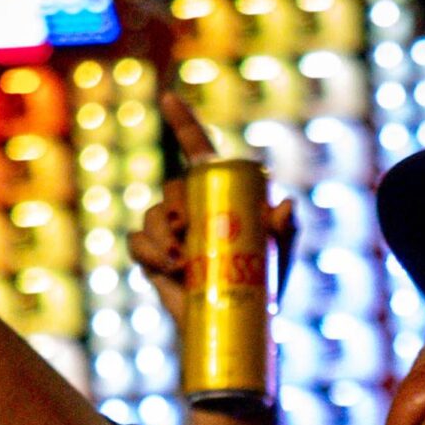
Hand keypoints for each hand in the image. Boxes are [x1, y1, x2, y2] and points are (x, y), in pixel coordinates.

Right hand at [129, 92, 296, 323]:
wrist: (234, 327)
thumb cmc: (262, 288)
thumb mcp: (279, 257)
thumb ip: (287, 230)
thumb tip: (284, 205)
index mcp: (218, 193)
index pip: (196, 149)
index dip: (182, 121)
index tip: (167, 97)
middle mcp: (190, 207)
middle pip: (172, 188)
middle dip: (174, 207)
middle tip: (187, 233)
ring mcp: (169, 232)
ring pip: (151, 216)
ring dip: (161, 235)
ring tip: (181, 264)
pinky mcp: (152, 258)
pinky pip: (137, 242)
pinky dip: (149, 252)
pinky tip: (168, 269)